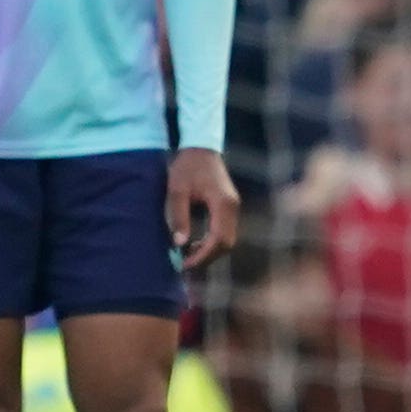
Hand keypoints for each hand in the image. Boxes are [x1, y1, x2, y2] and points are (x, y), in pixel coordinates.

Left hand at [166, 148, 240, 272]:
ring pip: (227, 239)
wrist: (200, 147)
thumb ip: (178, 216)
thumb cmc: (187, 166)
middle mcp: (233, 207)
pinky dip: (211, 242)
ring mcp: (233, 208)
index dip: (203, 255)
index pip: (219, 239)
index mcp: (223, 203)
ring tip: (186, 256)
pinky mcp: (229, 208)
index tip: (185, 264)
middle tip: (184, 265)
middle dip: (207, 257)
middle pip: (226, 243)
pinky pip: (224, 232)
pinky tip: (194, 244)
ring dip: (209, 251)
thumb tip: (179, 244)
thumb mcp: (177, 190)